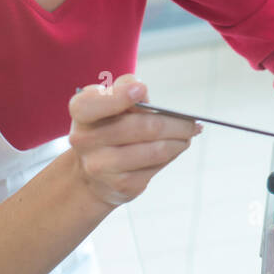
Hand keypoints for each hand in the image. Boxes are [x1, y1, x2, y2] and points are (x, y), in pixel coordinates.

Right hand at [68, 74, 202, 206]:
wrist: (91, 173)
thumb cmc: (106, 125)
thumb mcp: (107, 101)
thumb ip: (124, 88)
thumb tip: (142, 92)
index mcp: (81, 111)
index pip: (95, 104)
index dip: (120, 96)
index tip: (143, 90)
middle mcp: (85, 140)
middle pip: (143, 127)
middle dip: (176, 124)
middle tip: (192, 123)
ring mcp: (101, 166)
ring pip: (156, 150)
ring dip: (179, 141)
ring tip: (188, 134)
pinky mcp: (121, 185)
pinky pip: (157, 167)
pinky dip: (171, 155)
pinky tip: (175, 148)